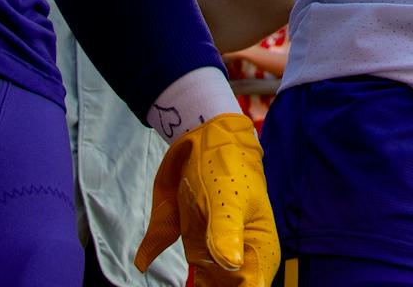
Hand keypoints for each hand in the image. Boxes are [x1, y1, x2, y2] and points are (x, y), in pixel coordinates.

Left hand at [137, 113, 278, 286]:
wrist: (200, 140)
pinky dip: (174, 275)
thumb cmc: (225, 163)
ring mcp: (216, 255)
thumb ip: (225, 232)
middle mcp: (239, 257)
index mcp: (259, 248)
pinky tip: (154, 271)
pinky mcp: (197, 250)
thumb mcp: (224, 196)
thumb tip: (230, 265)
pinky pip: (193, 281)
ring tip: (192, 280)